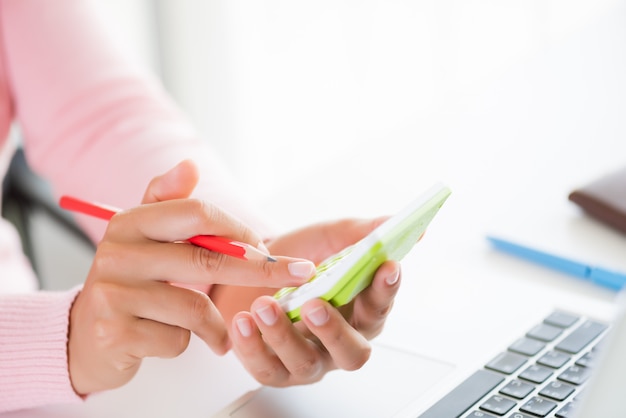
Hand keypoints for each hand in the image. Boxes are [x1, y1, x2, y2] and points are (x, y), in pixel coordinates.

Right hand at [67, 160, 316, 394]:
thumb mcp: (142, 237)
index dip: (239, 230)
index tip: (266, 247)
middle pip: (207, 259)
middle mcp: (118, 253)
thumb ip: (167, 200)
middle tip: (298, 273)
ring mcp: (114, 294)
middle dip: (261, 269)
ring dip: (216, 325)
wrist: (85, 336)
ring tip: (215, 333)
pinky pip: (178, 339)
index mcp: (130, 222)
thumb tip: (190, 165)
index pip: (198, 214)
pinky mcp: (115, 333)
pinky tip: (172, 340)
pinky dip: (188, 344)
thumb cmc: (130, 282)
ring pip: (196, 306)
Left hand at [212, 219, 401, 386]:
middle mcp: (338, 342)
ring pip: (306, 363)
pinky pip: (265, 368)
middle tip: (314, 304)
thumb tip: (403, 225)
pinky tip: (243, 320)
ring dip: (284, 335)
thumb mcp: (330, 238)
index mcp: (359, 312)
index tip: (386, 267)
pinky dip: (252, 346)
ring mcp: (307, 359)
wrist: (249, 267)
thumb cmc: (297, 256)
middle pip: (352, 354)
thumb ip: (363, 234)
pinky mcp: (272, 368)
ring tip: (265, 304)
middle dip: (334, 331)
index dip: (385, 291)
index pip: (380, 307)